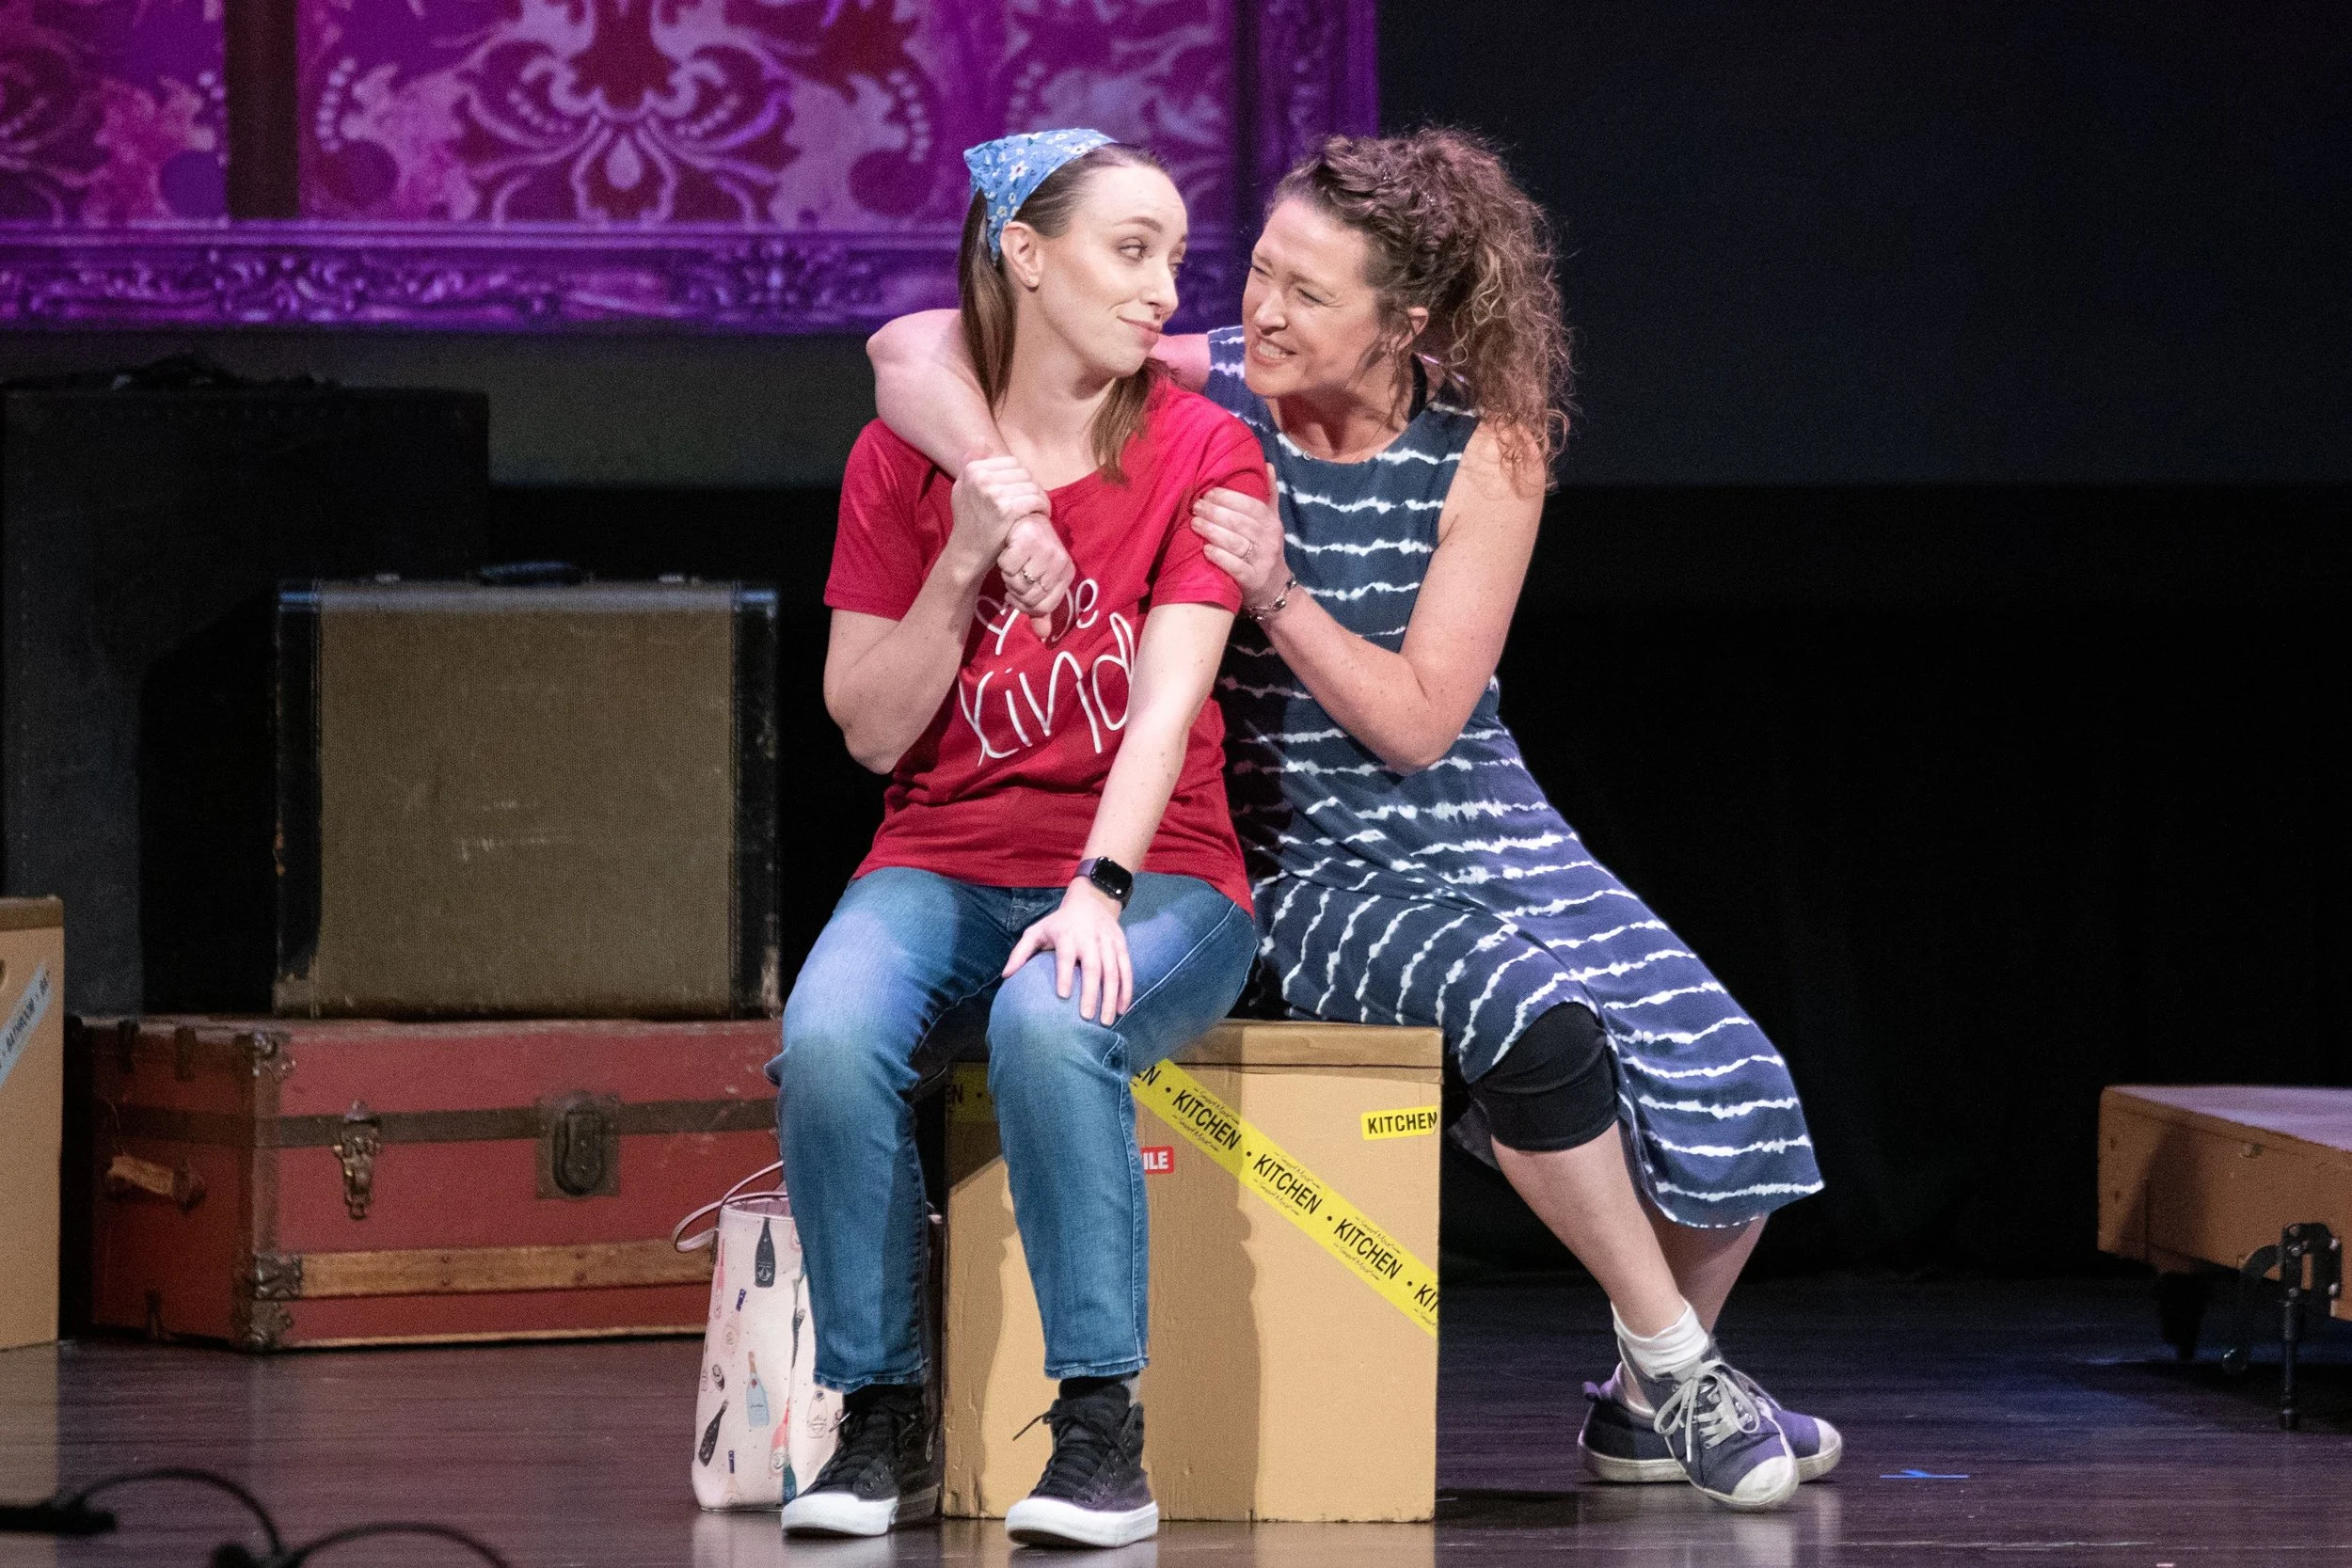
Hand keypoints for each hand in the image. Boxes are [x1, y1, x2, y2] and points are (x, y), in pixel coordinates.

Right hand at [950, 455, 1048, 575]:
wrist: (967, 552)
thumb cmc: (967, 521)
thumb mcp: (962, 489)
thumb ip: (972, 464)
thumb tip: (982, 440)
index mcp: (973, 469)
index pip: (1011, 462)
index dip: (1021, 476)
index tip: (1023, 490)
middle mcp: (981, 477)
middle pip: (1023, 472)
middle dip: (1032, 486)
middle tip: (1034, 501)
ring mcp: (994, 492)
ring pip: (1032, 485)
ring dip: (1040, 497)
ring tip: (1039, 508)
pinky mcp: (1006, 509)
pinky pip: (1034, 500)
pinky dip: (1042, 507)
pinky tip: (1042, 515)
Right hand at [998, 512, 1075, 636]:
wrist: (1025, 518)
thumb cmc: (1032, 552)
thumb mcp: (1039, 580)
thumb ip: (1041, 608)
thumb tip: (1044, 635)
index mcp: (1066, 573)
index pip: (1045, 607)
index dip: (1026, 606)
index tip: (1016, 596)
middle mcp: (1059, 561)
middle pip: (1030, 597)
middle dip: (1016, 591)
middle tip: (1013, 577)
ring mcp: (1044, 549)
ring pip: (1018, 582)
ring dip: (1009, 577)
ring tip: (1012, 565)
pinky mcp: (1027, 539)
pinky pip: (1008, 566)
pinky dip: (1003, 562)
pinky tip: (1008, 552)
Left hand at [1003, 879, 1132, 1024]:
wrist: (1091, 901)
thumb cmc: (1058, 923)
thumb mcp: (1036, 931)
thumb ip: (1021, 952)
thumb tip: (1006, 976)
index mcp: (1067, 935)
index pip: (1066, 956)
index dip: (1065, 974)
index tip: (1063, 995)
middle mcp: (1089, 938)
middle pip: (1093, 967)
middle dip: (1091, 993)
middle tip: (1086, 1017)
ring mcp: (1108, 942)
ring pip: (1113, 971)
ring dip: (1111, 997)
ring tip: (1106, 1021)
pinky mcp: (1121, 945)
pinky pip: (1127, 969)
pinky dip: (1126, 990)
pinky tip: (1122, 1009)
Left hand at [1191, 463, 1286, 609]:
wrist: (1274, 589)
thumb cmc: (1265, 549)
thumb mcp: (1271, 522)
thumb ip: (1268, 496)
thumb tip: (1268, 464)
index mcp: (1272, 523)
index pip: (1252, 506)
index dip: (1229, 498)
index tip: (1208, 493)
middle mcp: (1269, 541)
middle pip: (1240, 523)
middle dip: (1215, 513)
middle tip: (1195, 506)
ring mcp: (1262, 562)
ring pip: (1236, 543)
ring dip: (1213, 531)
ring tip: (1195, 523)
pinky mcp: (1253, 580)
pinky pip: (1235, 567)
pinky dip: (1220, 557)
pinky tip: (1205, 550)